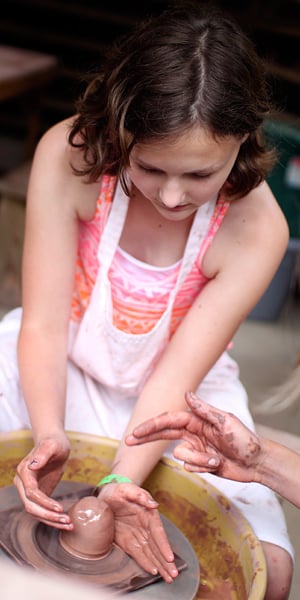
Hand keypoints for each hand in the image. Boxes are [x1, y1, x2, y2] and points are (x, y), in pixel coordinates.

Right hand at [14, 432, 71, 528]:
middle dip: (48, 516)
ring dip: (51, 521)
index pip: (31, 493)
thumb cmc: (54, 442)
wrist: (54, 443)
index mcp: (24, 471)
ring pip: (35, 512)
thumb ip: (43, 453)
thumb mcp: (52, 445)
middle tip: (66, 520)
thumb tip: (34, 465)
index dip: (44, 502)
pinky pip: (42, 510)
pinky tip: (66, 521)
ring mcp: (28, 490)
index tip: (59, 508)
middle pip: (31, 506)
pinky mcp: (38, 495)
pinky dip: (53, 518)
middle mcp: (22, 483)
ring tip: (69, 524)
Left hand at [97, 482, 177, 582]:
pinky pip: (139, 554)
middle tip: (173, 574)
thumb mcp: (128, 490)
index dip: (164, 546)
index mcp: (148, 515)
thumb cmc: (120, 491)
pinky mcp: (128, 542)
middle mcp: (146, 528)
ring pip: (151, 553)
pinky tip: (154, 571)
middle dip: (166, 561)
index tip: (169, 557)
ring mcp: (138, 536)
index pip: (158, 533)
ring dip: (160, 565)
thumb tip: (154, 505)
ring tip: (169, 578)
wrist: (107, 495)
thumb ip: (140, 496)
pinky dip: (146, 563)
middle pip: (157, 547)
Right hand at [126, 392, 261, 482]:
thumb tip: (187, 394)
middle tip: (129, 441)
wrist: (257, 462)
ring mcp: (196, 449)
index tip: (136, 432)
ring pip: (181, 456)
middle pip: (164, 434)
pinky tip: (217, 465)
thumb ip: (204, 410)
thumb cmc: (244, 439)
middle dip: (147, 437)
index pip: (169, 421)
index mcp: (197, 421)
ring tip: (217, 460)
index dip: (151, 426)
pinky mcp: (200, 463)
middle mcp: (193, 433)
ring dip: (198, 460)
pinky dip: (202, 467)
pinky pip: (190, 467)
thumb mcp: (225, 421)